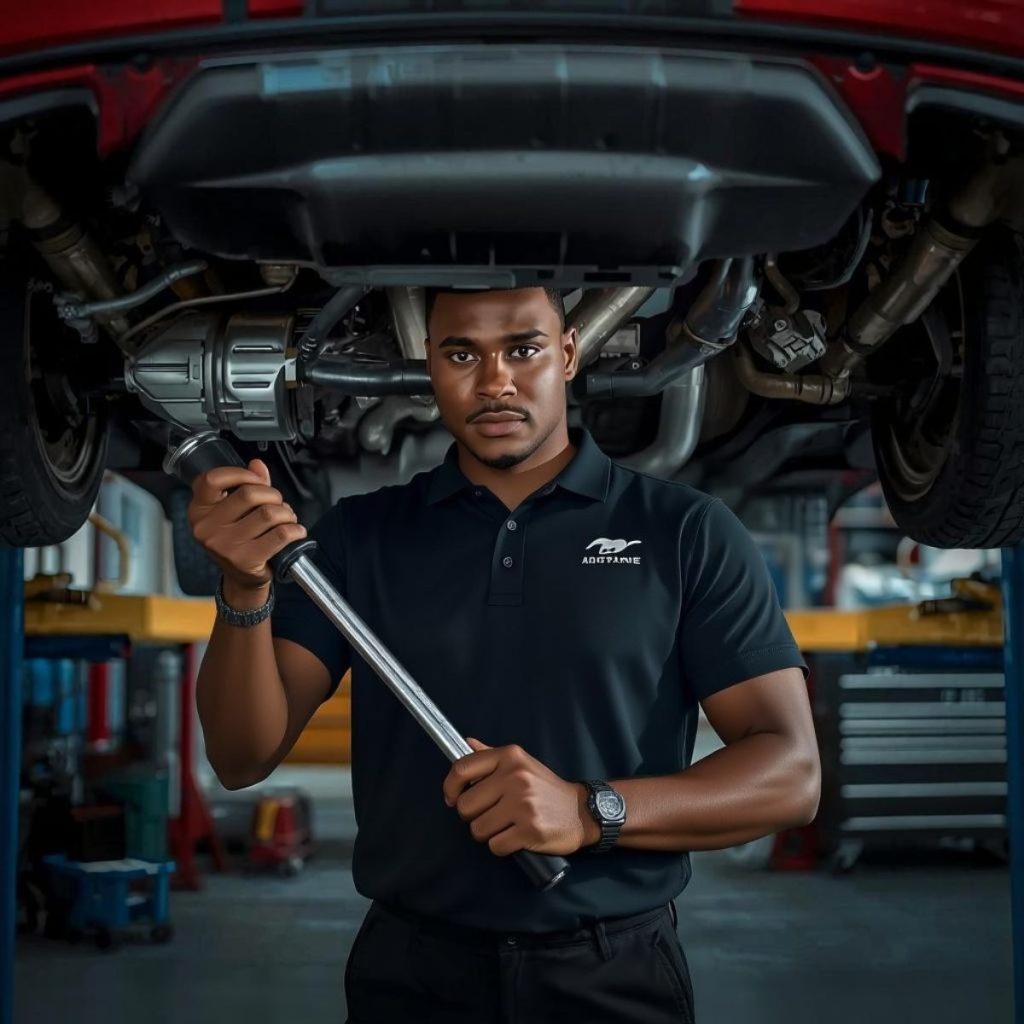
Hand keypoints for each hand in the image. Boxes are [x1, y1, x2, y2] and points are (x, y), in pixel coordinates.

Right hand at [187, 457, 305, 598]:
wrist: (241, 579)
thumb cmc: (238, 539)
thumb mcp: (235, 511)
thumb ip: (247, 485)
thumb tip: (257, 464)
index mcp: (199, 510)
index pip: (212, 479)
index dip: (240, 473)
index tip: (256, 479)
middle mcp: (207, 528)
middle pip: (249, 493)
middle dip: (272, 494)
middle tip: (278, 503)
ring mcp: (225, 545)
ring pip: (268, 513)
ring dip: (286, 513)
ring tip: (287, 518)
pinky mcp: (246, 559)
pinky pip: (281, 534)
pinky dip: (295, 530)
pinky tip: (296, 531)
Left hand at [442, 738, 598, 856]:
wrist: (581, 811)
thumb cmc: (545, 788)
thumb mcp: (521, 764)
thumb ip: (491, 755)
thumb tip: (465, 742)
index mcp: (510, 756)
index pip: (462, 768)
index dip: (450, 786)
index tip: (452, 797)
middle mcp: (515, 776)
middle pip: (465, 805)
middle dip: (473, 816)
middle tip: (491, 815)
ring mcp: (523, 803)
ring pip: (477, 829)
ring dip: (487, 833)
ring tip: (505, 826)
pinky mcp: (530, 829)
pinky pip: (495, 846)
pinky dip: (502, 846)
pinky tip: (516, 837)